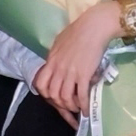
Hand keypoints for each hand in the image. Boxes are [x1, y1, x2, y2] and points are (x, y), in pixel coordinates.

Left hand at [32, 0, 126, 121]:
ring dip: (71, 106)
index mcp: (51, 60)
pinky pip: (81, 95)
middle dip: (60, 104)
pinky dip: (83, 105)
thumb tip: (56, 63)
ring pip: (65, 97)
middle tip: (68, 106)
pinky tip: (87, 109)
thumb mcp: (61, 42)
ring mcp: (70, 72)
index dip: (46, 94)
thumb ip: (57, 55)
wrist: (94, 26)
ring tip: (78, 108)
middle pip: (52, 94)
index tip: (55, 97)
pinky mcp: (83, 74)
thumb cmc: (79, 30)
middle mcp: (58, 68)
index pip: (41, 83)